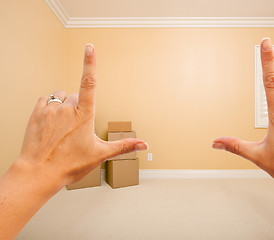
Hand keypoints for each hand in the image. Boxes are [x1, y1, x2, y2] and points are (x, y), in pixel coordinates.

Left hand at [16, 44, 147, 186]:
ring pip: (61, 97)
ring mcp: (50, 109)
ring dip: (63, 106)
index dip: (90, 62)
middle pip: (76, 96)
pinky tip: (51, 123)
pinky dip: (49, 108)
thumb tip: (144, 145)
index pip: (90, 82)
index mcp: (84, 114)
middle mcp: (67, 108)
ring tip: (62, 126)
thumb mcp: (100, 155)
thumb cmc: (69, 165)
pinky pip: (45, 100)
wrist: (39, 173)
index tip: (90, 47)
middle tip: (75, 129)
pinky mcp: (36, 113)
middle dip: (78, 107)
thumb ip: (124, 146)